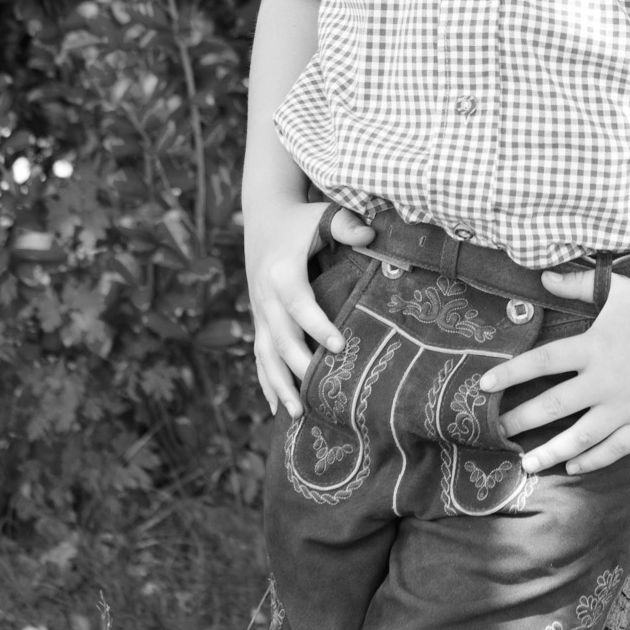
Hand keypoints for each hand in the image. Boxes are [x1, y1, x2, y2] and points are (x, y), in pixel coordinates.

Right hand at [245, 197, 374, 419]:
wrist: (264, 216)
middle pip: (280, 337)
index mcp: (282, 272)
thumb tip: (370, 236)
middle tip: (321, 393)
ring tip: (296, 414)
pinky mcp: (259, 320)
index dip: (318, 326)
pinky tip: (277, 407)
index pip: (299, 304)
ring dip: (278, 385)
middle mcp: (265, 296)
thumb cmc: (300, 219)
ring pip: (265, 354)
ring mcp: (259, 311)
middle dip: (299, 367)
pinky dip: (266, 382)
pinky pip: (259, 356)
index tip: (339, 347)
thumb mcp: (321, 215)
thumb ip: (345, 224)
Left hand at [479, 266, 629, 474]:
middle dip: (521, 420)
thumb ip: (576, 285)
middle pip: (554, 405)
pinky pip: (614, 448)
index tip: (484, 386)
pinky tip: (572, 468)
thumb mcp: (616, 289)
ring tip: (526, 464)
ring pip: (580, 436)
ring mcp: (625, 406)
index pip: (541, 363)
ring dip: (550, 452)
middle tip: (497, 431)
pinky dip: (592, 460)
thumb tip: (542, 278)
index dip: (510, 375)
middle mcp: (604, 381)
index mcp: (592, 347)